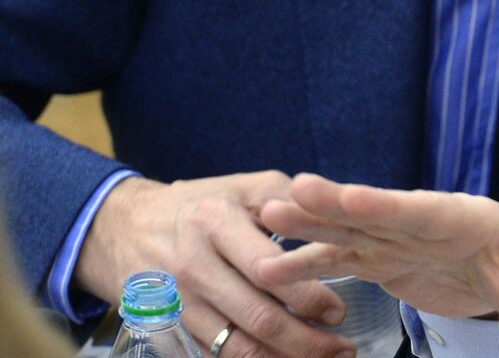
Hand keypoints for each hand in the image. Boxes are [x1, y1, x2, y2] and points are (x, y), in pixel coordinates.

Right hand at [75, 172, 355, 357]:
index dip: (308, 296)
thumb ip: (291, 199)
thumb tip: (340, 216)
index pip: (268, 269)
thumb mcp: (244, 187)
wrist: (125, 227)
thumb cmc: (202, 204)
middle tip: (343, 348)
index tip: (339, 312)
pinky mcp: (170, 327)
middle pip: (257, 316)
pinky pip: (216, 356)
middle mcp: (194, 265)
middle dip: (306, 340)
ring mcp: (178, 301)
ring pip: (237, 346)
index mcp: (216, 222)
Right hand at [256, 174, 498, 347]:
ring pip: (347, 230)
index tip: (352, 196)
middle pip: (372, 212)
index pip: (420, 210)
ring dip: (310, 226)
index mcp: (461, 217)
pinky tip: (272, 269)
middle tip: (289, 193)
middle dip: (333, 204)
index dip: (387, 204)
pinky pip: (342, 259)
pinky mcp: (383, 260)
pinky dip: (310, 263)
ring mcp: (397, 240)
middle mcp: (420, 222)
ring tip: (267, 218)